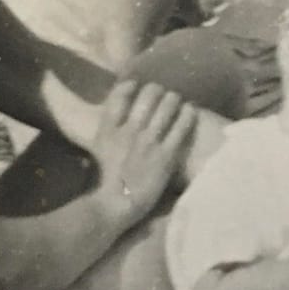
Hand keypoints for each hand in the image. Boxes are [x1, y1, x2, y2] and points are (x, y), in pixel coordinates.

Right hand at [89, 79, 196, 227]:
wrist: (113, 205)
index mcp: (109, 128)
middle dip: (157, 90)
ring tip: (177, 99)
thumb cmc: (102, 184)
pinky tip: (191, 110)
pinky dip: (188, 115)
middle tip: (163, 93)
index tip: (136, 84)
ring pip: (168, 106)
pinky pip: (181, 126)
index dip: (130, 85)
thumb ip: (106, 136)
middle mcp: (129, 129)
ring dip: (174, 99)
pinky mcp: (166, 154)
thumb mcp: (97, 153)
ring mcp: (149, 140)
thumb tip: (112, 130)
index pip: (120, 95)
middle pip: (148, 95)